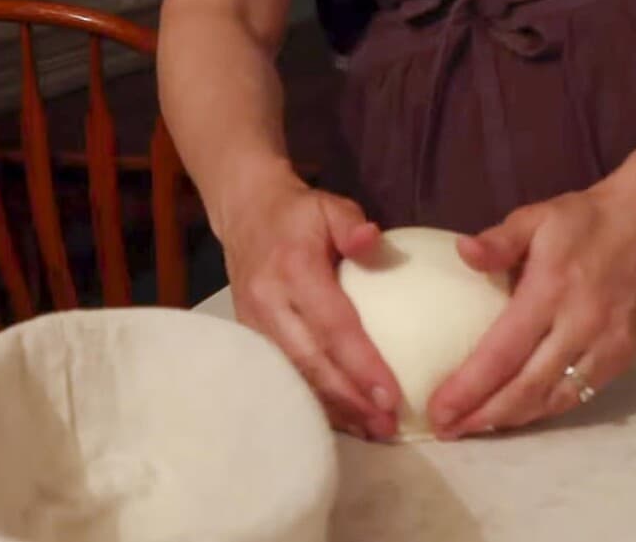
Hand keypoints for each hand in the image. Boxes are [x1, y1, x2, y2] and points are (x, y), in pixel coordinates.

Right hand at [220, 179, 401, 439]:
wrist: (245, 213)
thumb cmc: (299, 214)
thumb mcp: (330, 205)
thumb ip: (352, 224)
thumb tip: (373, 241)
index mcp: (294, 270)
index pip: (332, 324)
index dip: (361, 363)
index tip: (390, 396)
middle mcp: (269, 302)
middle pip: (311, 362)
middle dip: (350, 399)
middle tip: (387, 425)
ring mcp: (254, 324)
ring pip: (295, 376)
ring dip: (334, 408)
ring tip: (372, 430)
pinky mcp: (250, 337)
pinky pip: (284, 375)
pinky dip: (314, 400)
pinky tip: (344, 418)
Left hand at [427, 176, 635, 438]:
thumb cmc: (584, 220)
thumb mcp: (536, 217)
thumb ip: (499, 240)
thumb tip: (462, 253)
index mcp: (551, 290)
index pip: (502, 353)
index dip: (468, 389)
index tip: (439, 411)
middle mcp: (580, 324)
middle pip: (526, 388)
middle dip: (483, 416)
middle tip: (448, 430)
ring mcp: (607, 345)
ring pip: (555, 399)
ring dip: (513, 419)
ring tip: (477, 428)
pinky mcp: (625, 355)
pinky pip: (581, 394)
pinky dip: (547, 409)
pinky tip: (521, 412)